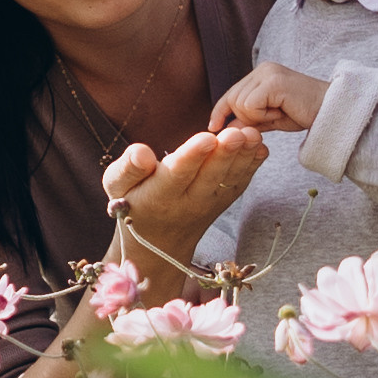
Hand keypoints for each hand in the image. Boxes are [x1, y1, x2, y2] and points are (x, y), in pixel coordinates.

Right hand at [102, 123, 265, 257]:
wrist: (158, 244)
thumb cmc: (133, 203)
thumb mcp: (117, 187)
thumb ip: (127, 168)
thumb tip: (141, 153)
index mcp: (159, 197)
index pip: (177, 176)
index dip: (192, 157)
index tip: (206, 138)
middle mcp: (188, 203)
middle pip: (209, 177)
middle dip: (224, 155)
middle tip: (237, 133)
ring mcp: (210, 204)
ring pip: (229, 180)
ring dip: (243, 157)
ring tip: (253, 134)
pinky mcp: (225, 201)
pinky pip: (240, 184)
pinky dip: (252, 166)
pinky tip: (260, 147)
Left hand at [207, 61, 328, 135]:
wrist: (329, 111)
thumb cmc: (303, 113)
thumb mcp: (270, 117)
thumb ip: (249, 119)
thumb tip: (226, 128)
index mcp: (262, 73)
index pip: (231, 93)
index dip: (220, 110)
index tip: (213, 126)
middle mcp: (263, 69)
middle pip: (232, 99)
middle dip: (245, 117)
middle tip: (272, 117)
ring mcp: (268, 73)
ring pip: (240, 104)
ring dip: (257, 117)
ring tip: (279, 112)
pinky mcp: (273, 82)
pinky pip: (251, 106)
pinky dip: (263, 116)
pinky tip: (281, 111)